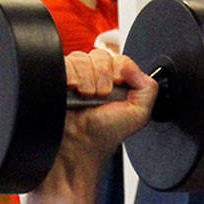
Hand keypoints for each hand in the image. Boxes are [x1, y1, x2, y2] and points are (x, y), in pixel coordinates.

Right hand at [47, 49, 157, 190]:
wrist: (79, 148)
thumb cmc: (103, 136)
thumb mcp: (139, 114)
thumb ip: (148, 88)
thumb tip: (132, 66)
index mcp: (114, 82)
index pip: (117, 59)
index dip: (118, 72)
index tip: (114, 91)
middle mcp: (93, 77)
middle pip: (100, 55)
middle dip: (102, 78)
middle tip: (99, 98)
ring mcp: (74, 77)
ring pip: (82, 57)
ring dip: (87, 80)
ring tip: (85, 99)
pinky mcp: (56, 77)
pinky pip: (64, 61)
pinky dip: (70, 76)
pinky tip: (71, 91)